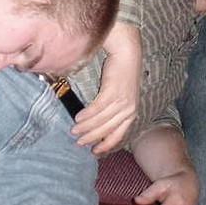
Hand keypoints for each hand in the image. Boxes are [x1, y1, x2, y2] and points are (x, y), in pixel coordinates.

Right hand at [71, 22, 140, 153]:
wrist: (127, 53)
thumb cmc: (121, 73)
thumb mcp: (122, 94)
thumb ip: (113, 109)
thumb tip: (96, 122)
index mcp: (131, 113)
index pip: (118, 134)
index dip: (105, 144)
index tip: (93, 151)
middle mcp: (128, 109)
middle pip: (107, 130)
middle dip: (91, 137)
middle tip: (78, 142)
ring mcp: (121, 101)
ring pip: (100, 120)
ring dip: (85, 127)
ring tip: (73, 130)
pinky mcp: (113, 92)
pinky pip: (97, 108)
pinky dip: (86, 114)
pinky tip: (77, 117)